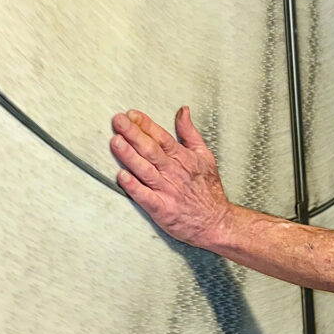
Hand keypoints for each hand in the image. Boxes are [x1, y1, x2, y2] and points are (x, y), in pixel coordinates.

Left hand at [110, 106, 230, 248]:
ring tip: (116, 142)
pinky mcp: (163, 209)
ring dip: (130, 156)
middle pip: (151, 150)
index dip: (145, 124)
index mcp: (183, 158)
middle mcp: (174, 172)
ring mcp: (168, 191)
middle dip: (133, 134)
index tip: (131, 114)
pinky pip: (145, 196)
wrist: (217, 222)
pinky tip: (122, 177)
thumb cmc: (209, 191)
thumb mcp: (205, 156)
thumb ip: (190, 133)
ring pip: (145, 170)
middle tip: (118, 121)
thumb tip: (183, 111)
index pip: (161, 137)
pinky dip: (134, 187)